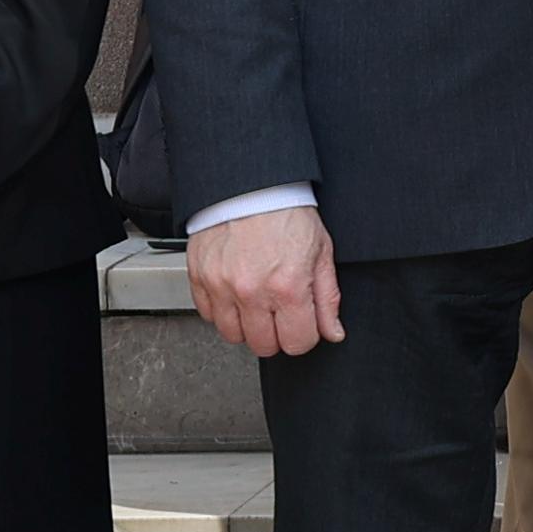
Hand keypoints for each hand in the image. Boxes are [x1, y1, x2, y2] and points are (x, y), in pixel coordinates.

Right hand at [186, 201, 344, 361]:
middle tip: (279, 312)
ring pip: (233, 335)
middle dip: (276, 334)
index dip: (303, 335)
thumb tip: (332, 332)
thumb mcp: (321, 253)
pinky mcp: (200, 278)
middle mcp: (252, 291)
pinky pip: (208, 315)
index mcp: (287, 286)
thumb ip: (327, 299)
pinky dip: (222, 310)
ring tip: (256, 302)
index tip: (302, 323)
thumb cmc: (287, 214)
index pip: (297, 343)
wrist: (251, 185)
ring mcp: (222, 286)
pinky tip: (235, 292)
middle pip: (263, 346)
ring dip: (247, 325)